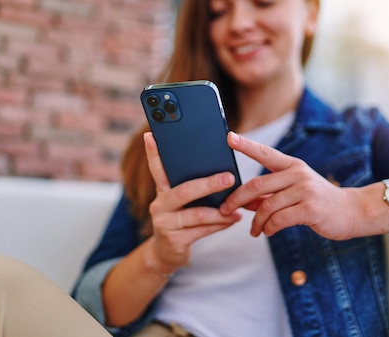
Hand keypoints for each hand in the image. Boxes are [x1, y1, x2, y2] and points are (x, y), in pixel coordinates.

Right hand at [143, 132, 241, 272]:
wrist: (166, 253)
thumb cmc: (181, 221)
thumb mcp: (181, 203)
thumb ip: (191, 188)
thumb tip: (222, 172)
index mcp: (162, 190)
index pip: (157, 168)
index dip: (153, 152)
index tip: (151, 134)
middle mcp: (160, 205)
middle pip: (185, 191)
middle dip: (209, 184)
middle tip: (229, 177)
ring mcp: (165, 223)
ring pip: (197, 214)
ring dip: (221, 212)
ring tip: (238, 208)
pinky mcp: (174, 240)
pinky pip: (202, 230)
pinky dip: (220, 225)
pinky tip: (234, 220)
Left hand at [221, 132, 360, 239]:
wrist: (351, 211)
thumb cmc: (319, 201)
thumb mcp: (295, 191)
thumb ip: (271, 194)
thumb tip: (244, 202)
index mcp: (292, 165)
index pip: (265, 152)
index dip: (246, 145)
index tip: (229, 137)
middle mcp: (298, 174)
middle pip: (257, 184)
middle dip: (237, 199)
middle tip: (226, 210)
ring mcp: (305, 190)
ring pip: (267, 206)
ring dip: (256, 221)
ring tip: (255, 230)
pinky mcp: (310, 208)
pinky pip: (279, 219)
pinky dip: (269, 228)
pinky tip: (268, 231)